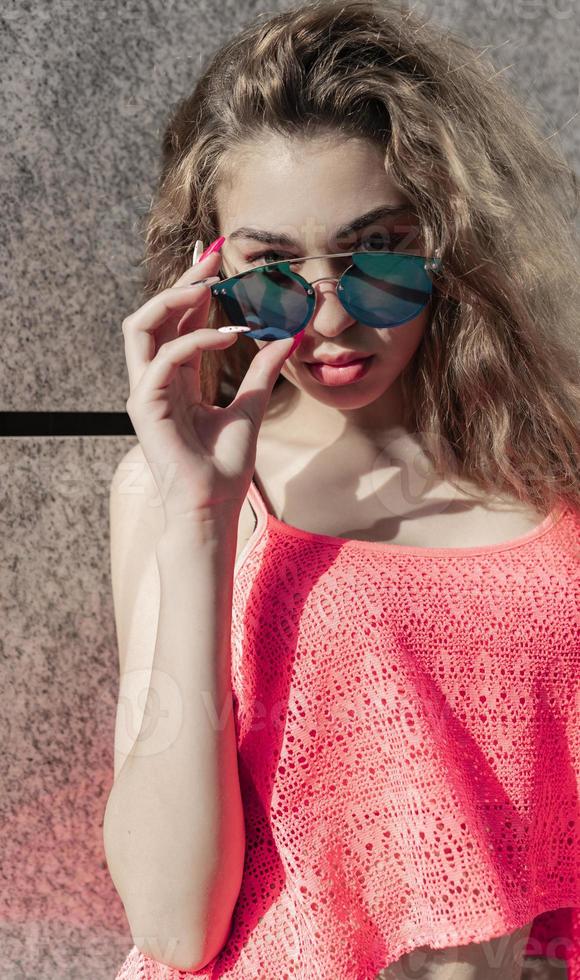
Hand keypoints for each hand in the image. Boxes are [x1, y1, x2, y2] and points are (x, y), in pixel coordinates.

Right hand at [122, 247, 296, 525]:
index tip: (218, 259)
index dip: (194, 287)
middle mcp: (156, 379)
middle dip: (182, 281)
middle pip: (155, 314)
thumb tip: (288, 337)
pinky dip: (193, 340)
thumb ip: (262, 370)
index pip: (177, 321)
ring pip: (141, 326)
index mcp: (175, 378)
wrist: (213, 504)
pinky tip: (227, 335)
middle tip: (212, 256)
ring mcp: (146, 391)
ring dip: (173, 299)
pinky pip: (163, 358)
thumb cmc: (225, 466)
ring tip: (208, 285)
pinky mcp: (144, 405)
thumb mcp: (251, 406)